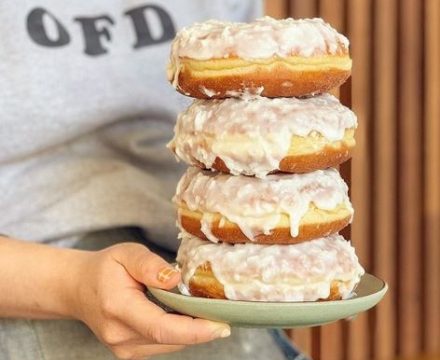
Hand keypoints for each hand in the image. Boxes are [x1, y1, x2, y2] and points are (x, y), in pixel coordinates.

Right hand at [71, 243, 230, 359]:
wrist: (78, 289)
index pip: (162, 328)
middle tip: (224, 312)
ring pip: (171, 345)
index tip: (222, 325)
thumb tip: (175, 278)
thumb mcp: (126, 253)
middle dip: (202, 329)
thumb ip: (149, 264)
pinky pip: (164, 345)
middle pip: (171, 340)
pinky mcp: (130, 352)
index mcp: (118, 308)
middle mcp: (120, 336)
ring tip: (205, 310)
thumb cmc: (104, 268)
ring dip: (192, 331)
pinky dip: (180, 332)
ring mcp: (124, 349)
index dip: (195, 330)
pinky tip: (185, 316)